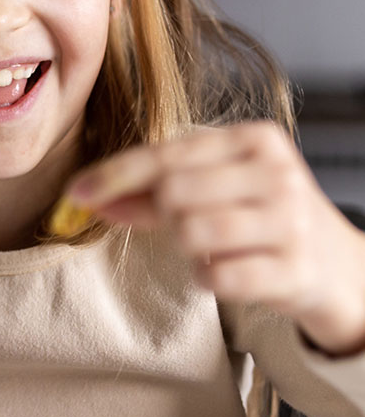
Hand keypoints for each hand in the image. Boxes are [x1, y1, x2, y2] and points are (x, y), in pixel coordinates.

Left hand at [67, 121, 364, 355]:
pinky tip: (229, 270)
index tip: (77, 192)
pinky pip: (216, 276)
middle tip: (185, 224)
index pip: (167, 153)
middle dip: (162, 215)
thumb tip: (91, 197)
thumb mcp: (219, 189)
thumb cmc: (264, 219)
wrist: (338, 267)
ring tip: (215, 247)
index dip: (116, 174)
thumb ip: (155, 191)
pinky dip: (207, 277)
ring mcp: (290, 220)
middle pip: (174, 192)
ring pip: (191, 232)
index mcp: (255, 139)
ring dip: (188, 248)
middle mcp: (276, 171)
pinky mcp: (294, 269)